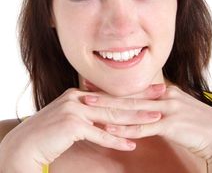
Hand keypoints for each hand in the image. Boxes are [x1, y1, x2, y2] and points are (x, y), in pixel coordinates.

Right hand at [0, 83, 164, 170]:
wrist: (27, 143)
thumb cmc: (51, 132)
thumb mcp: (72, 116)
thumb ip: (88, 112)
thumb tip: (108, 115)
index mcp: (80, 93)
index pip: (112, 93)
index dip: (134, 92)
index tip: (154, 88)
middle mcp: (78, 97)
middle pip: (115, 101)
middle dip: (142, 100)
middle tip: (164, 96)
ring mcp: (75, 109)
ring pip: (110, 115)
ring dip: (135, 119)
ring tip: (156, 119)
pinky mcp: (71, 125)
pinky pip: (98, 133)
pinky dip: (115, 139)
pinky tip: (131, 142)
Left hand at [84, 85, 211, 161]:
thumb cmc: (199, 124)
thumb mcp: (179, 108)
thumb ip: (162, 105)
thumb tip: (146, 107)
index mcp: (165, 91)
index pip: (134, 88)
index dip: (113, 87)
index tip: (95, 84)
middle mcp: (164, 95)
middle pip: (129, 95)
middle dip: (105, 94)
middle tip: (84, 92)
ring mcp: (167, 108)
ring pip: (132, 109)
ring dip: (110, 109)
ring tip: (90, 107)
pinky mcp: (170, 124)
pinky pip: (143, 127)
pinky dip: (126, 128)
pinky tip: (111, 129)